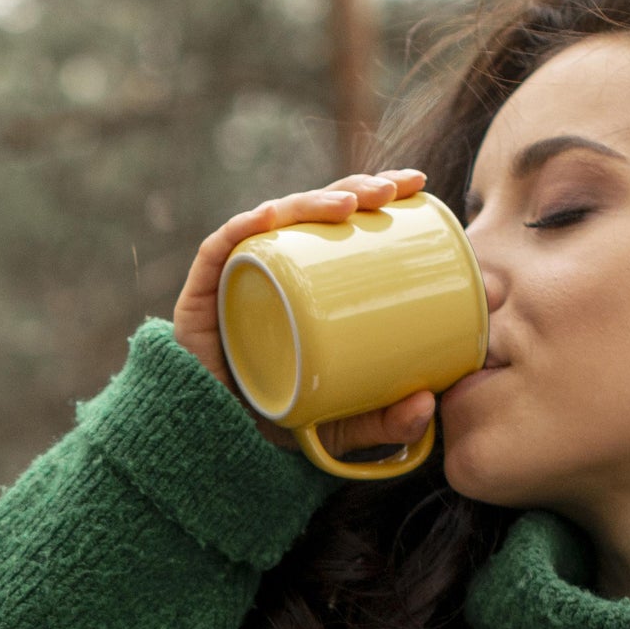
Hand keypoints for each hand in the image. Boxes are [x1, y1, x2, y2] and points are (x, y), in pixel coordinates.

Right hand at [173, 168, 436, 456]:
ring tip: (348, 204)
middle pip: (312, 212)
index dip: (376, 193)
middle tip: (391, 190)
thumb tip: (428, 406)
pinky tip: (269, 218)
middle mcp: (273, 266)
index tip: (417, 184)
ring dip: (309, 202)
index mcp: (308, 279)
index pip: (342, 222)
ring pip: (272, 222)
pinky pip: (219, 252)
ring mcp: (237, 275)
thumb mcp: (344, 424)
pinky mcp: (201, 295)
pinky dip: (242, 230)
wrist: (214, 444)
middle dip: (352, 188)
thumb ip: (387, 422)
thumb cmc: (280, 419)